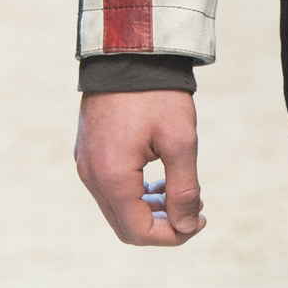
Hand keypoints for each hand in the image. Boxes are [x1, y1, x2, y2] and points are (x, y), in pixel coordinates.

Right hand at [75, 89, 205, 244]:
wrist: (129, 52)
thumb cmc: (158, 95)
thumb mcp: (181, 141)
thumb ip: (184, 189)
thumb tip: (188, 225)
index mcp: (112, 176)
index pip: (138, 232)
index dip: (173, 236)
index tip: (201, 220)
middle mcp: (91, 175)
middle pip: (125, 226)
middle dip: (162, 226)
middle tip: (195, 210)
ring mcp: (85, 163)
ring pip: (117, 209)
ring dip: (149, 211)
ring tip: (181, 195)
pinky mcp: (88, 152)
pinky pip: (110, 189)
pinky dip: (135, 194)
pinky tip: (159, 181)